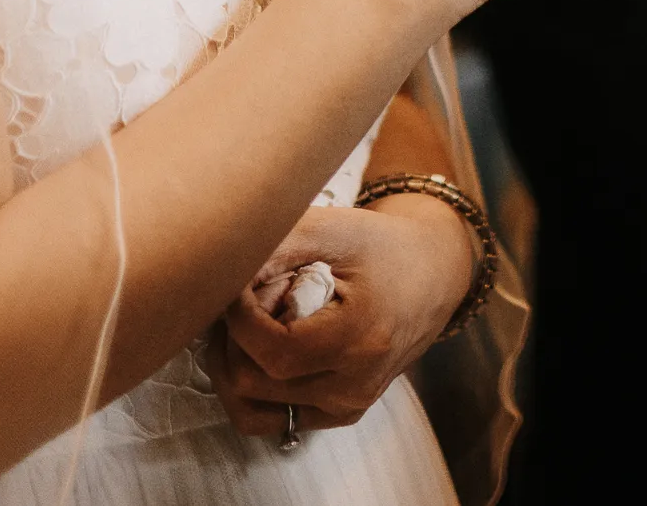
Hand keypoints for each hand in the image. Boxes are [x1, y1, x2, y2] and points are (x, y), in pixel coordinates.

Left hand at [208, 200, 474, 440]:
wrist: (430, 275)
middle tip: (252, 297)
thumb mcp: (329, 229)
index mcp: (359, 339)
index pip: (269, 351)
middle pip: (250, 381)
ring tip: (257, 323)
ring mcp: (346, 407)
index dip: (236, 317)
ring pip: (250, 406)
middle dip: (234, 337)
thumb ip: (272, 248)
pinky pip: (270, 416)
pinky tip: (271, 343)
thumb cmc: (378, 246)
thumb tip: (216, 278)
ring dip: (238, 364)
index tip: (236, 281)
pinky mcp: (339, 414)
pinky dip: (256, 383)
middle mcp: (354, 386)